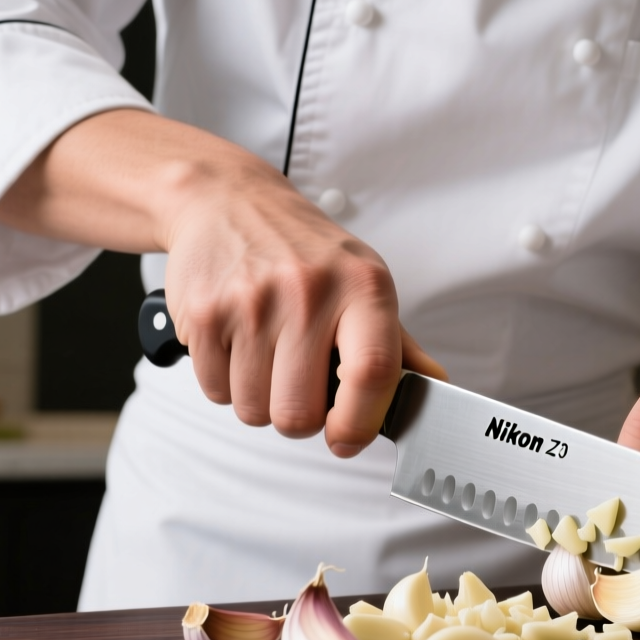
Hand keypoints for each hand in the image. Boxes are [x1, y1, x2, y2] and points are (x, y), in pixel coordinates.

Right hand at [0, 109, 445, 455]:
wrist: (227, 201)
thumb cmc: (305, 252)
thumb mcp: (363, 283)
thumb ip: (400, 346)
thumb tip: (436, 389)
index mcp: (363, 287)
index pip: (371, 373)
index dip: (359, 423)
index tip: (346, 438)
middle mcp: (309, 291)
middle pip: (299, 413)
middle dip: (299, 417)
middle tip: (300, 387)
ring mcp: (251, 302)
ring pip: (254, 410)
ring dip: (260, 400)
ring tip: (267, 356)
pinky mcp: (204, 312)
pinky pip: (215, 391)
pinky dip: (226, 383)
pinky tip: (238, 345)